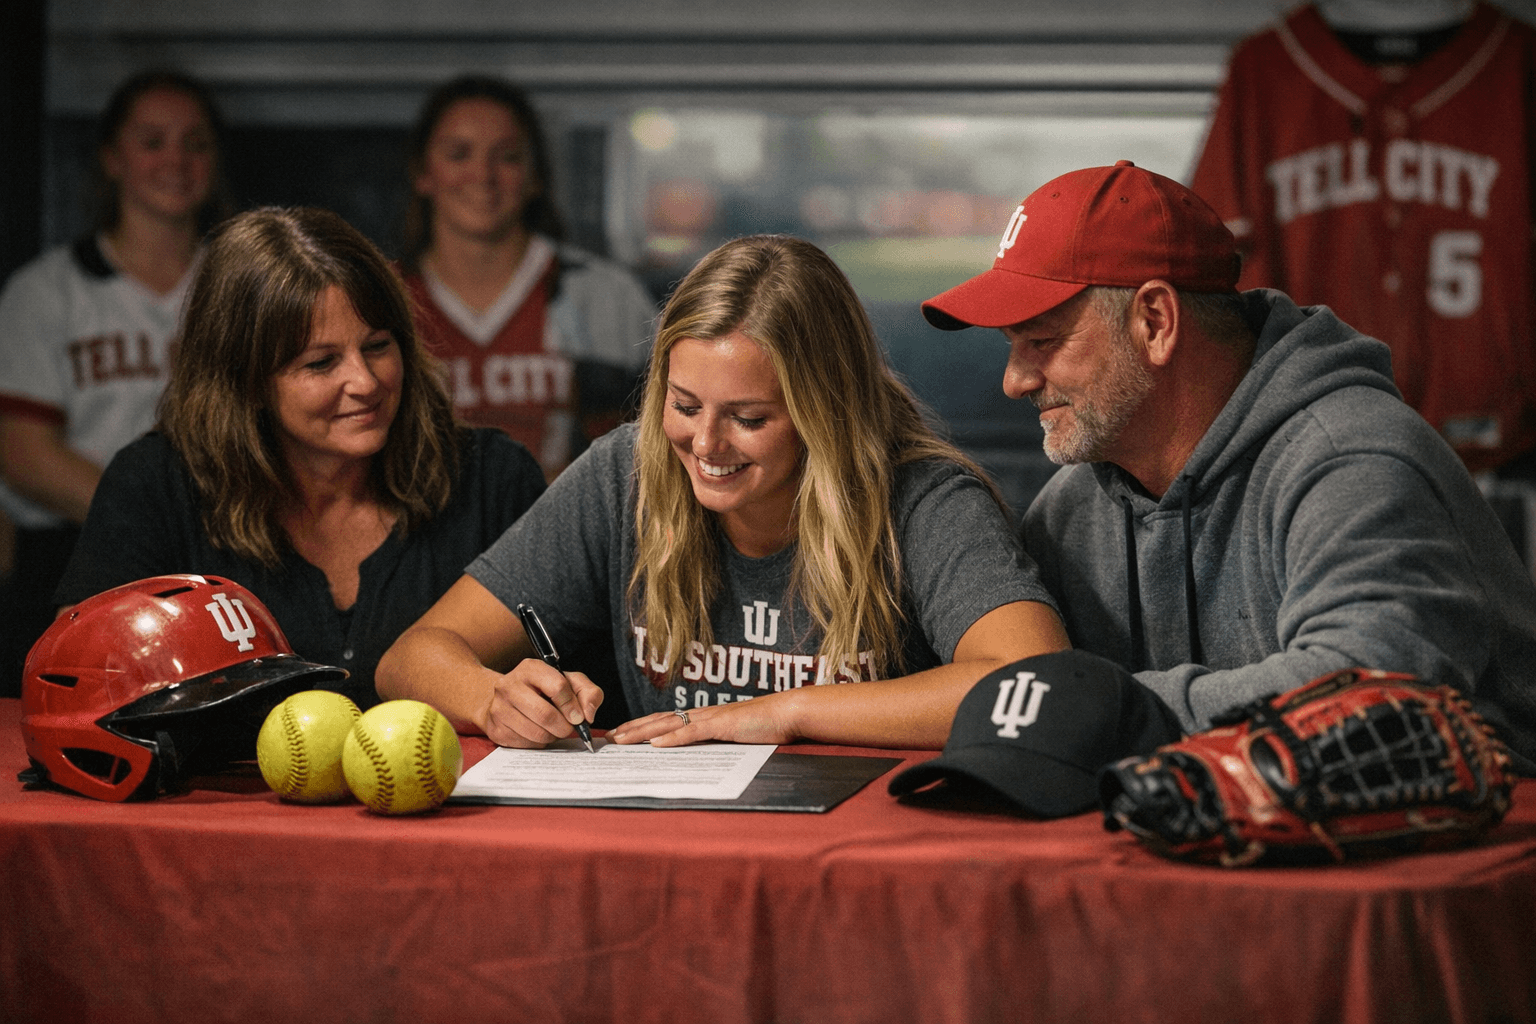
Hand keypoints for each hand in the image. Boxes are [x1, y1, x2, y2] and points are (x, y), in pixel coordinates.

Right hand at [483, 658, 602, 747]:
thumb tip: (588, 714)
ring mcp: (499, 708)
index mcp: (531, 668)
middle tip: (567, 728)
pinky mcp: (496, 729)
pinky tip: (537, 732)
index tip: (578, 717)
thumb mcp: (568, 682)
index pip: (558, 687)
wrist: (505, 699)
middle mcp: (510, 685)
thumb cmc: (542, 690)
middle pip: (546, 715)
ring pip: (536, 733)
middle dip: (563, 727)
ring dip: (552, 736)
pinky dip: (538, 743)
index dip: (572, 706)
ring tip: (552, 729)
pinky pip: (526, 744)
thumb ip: (588, 692)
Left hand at [609, 691, 799, 746]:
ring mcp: (710, 718)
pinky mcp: (722, 725)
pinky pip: (692, 733)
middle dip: (632, 729)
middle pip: (659, 721)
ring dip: (643, 733)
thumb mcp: (732, 737)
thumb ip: (713, 743)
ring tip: (622, 740)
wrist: (787, 713)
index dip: (641, 727)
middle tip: (609, 738)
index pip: (665, 721)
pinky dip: (672, 739)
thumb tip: (696, 755)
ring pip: (669, 725)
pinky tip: (656, 745)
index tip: (621, 734)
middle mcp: (702, 714)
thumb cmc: (764, 726)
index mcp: (703, 717)